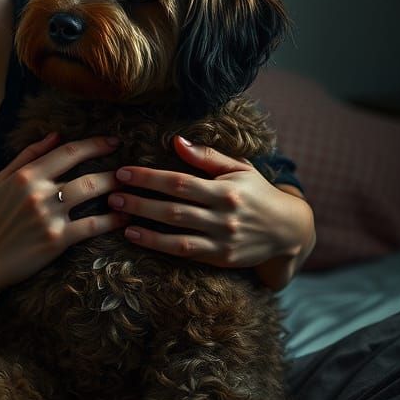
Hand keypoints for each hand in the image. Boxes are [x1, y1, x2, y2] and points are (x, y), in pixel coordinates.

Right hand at [0, 133, 129, 294]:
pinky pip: (92, 225)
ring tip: (130, 189)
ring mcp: (49, 216)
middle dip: (112, 168)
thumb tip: (56, 135)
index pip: (67, 152)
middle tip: (129, 169)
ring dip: (115, 189)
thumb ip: (28, 155)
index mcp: (26, 175)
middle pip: (85, 173)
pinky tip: (125, 218)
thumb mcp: (1, 180)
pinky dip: (112, 220)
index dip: (94, 144)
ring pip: (91, 194)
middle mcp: (38, 192)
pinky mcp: (56, 240)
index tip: (112, 142)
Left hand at [110, 136, 314, 287]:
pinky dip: (158, 245)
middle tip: (111, 193)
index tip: (124, 172)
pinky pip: (185, 252)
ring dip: (144, 225)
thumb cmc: (258, 192)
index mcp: (227, 189)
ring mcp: (222, 239)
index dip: (150, 177)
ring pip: (176, 234)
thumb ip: (208, 156)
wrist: (288, 230)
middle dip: (140, 200)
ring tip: (117, 216)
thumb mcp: (239, 168)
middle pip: (174, 208)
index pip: (180, 182)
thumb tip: (176, 141)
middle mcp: (224, 216)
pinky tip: (136, 237)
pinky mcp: (221, 258)